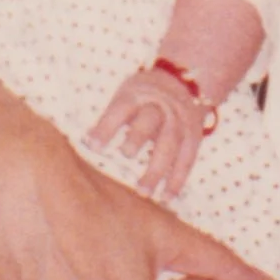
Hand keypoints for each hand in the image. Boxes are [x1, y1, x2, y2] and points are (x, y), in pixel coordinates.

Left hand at [86, 64, 209, 199]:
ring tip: (143, 192)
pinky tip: (166, 198)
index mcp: (138, 94)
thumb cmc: (144, 95)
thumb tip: (86, 142)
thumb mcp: (126, 94)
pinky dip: (177, 180)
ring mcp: (180, 122)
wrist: (184, 82)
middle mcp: (160, 107)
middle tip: (125, 155)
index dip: (107, 126)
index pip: (121, 109)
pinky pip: (186, 160)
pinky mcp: (193, 137)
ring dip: (158, 170)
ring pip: (170, 145)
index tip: (92, 145)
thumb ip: (110, 118)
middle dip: (138, 137)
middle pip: (150, 121)